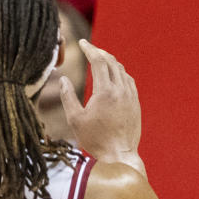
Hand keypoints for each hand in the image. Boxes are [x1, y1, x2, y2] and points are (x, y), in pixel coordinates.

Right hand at [60, 41, 143, 168]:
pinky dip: (120, 73)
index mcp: (105, 91)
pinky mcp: (136, 104)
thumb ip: (67, 96)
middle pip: (112, 62)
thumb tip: (63, 79)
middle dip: (99, 52)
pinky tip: (113, 75)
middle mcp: (121, 91)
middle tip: (89, 48)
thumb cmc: (95, 139)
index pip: (99, 61)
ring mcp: (131, 97)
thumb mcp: (75, 119)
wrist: (119, 156)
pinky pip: (129, 81)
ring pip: (122, 70)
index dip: (90, 49)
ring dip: (110, 61)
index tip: (82, 42)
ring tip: (100, 59)